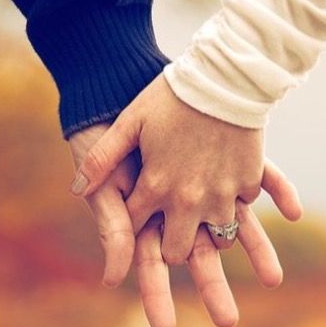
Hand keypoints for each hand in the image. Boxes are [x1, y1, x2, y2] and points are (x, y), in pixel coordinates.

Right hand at [69, 123, 301, 326]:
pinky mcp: (225, 156)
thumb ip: (110, 225)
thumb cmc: (102, 126)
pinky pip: (259, 178)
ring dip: (256, 250)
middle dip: (213, 287)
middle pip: (199, 254)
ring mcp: (204, 182)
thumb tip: (114, 280)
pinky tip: (294, 211)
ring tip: (275, 279)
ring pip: (235, 224)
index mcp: (145, 214)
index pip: (152, 265)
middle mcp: (177, 205)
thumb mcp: (102, 175)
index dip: (156, 297)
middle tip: (228, 320)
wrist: (119, 79)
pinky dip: (278, 190)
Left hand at [71, 74, 264, 264]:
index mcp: (154, 187)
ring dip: (207, 229)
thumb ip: (101, 158)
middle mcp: (188, 200)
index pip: (135, 230)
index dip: (133, 223)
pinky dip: (233, 202)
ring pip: (216, 241)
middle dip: (171, 243)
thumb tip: (77, 190)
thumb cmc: (171, 95)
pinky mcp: (248, 183)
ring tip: (202, 210)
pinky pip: (241, 209)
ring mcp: (221, 195)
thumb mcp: (129, 122)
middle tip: (172, 226)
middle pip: (177, 251)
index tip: (138, 213)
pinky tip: (225, 184)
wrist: (225, 75)